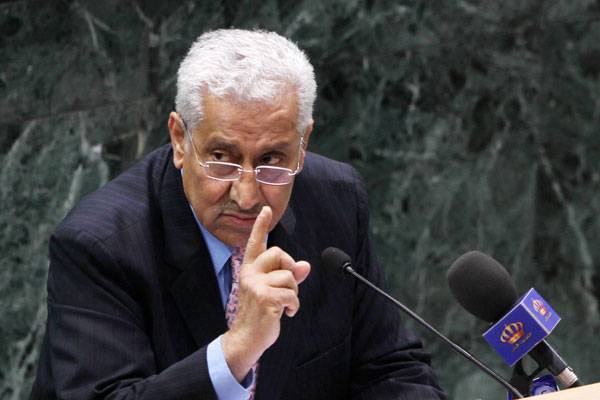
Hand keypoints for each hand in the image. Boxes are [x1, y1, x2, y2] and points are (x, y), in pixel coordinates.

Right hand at [221, 206, 310, 381]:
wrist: (246, 338)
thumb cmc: (260, 313)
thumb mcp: (273, 291)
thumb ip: (289, 276)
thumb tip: (306, 265)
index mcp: (250, 269)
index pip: (256, 243)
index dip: (261, 225)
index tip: (266, 208)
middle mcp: (250, 273)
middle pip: (280, 253)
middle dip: (290, 269)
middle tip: (287, 288)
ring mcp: (255, 285)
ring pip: (289, 275)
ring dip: (294, 293)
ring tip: (285, 304)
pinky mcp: (264, 297)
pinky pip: (291, 294)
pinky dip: (294, 305)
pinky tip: (287, 313)